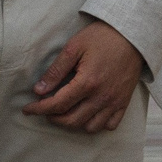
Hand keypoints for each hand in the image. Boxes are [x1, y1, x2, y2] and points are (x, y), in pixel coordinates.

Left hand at [24, 19, 143, 133]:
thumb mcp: (74, 47)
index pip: (57, 104)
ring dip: (74, 123)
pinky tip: (88, 114)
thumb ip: (56, 70)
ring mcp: (114, 102)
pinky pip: (109, 125)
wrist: (132, 35)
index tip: (28, 109)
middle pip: (71, 120)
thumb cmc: (102, 37)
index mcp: (87, 82)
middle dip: (53, 118)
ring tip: (65, 112)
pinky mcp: (124, 103)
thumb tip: (39, 90)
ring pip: (89, 127)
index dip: (39, 109)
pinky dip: (96, 124)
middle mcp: (101, 97)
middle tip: (44, 110)